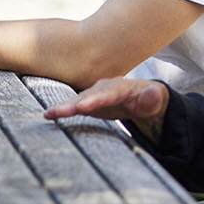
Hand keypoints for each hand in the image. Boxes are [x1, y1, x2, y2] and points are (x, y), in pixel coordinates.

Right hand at [43, 76, 169, 138]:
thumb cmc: (149, 100)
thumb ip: (151, 98)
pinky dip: (62, 110)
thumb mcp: (155, 100)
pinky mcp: (88, 102)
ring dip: (63, 107)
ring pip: (77, 100)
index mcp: (119, 88)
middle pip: (86, 96)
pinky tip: (49, 115)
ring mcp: (94, 94)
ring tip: (49, 114)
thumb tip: (153, 93)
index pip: (106, 94)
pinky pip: (74, 106)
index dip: (94, 100)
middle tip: (59, 112)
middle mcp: (103, 88)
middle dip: (73, 104)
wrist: (143, 96)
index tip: (82, 107)